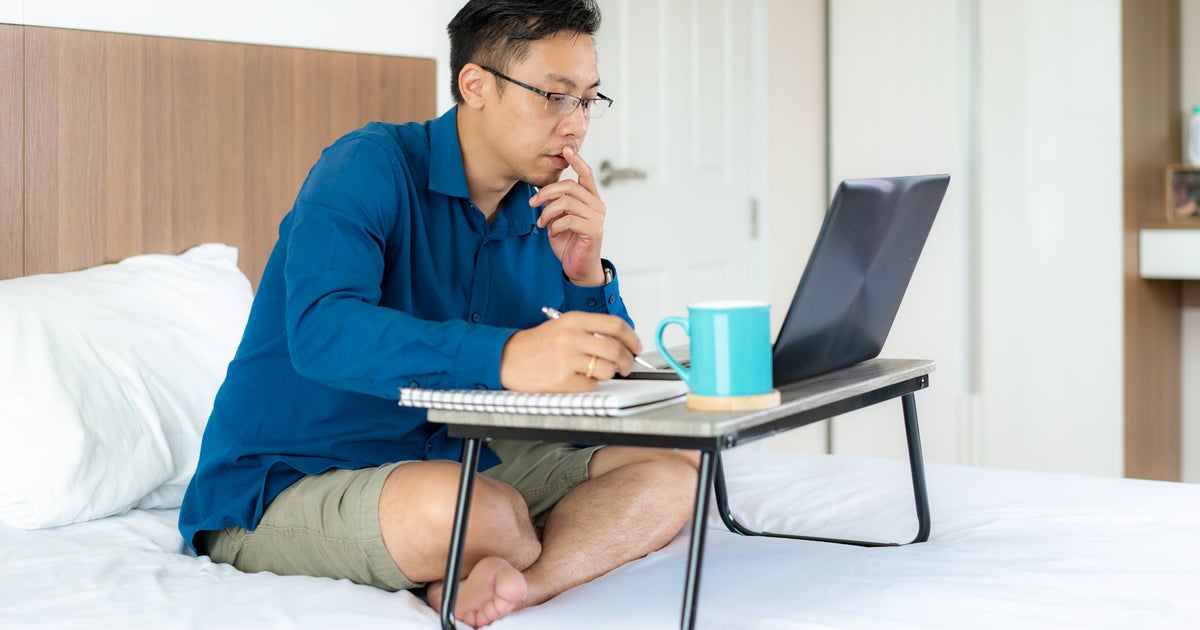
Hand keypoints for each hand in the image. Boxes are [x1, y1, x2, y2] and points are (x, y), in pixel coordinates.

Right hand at [499, 311, 641, 391]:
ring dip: (608, 374)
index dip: (632, 338)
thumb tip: (622, 344)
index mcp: (573, 320)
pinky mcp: (561, 380)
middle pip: (615, 350)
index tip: (635, 347)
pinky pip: (591, 386)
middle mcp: (570, 337)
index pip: (615, 325)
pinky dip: (590, 386)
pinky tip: (578, 380)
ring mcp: (566, 359)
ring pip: (606, 370)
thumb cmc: (537, 344)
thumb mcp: (563, 326)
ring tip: (597, 372)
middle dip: (628, 361)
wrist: (507, 358)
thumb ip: (591, 331)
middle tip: (627, 366)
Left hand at [531, 146, 605, 285]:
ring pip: (566, 203)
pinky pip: (568, 220)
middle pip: (570, 186)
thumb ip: (556, 202)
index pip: (586, 174)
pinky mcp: (593, 231)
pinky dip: (555, 225)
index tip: (566, 149)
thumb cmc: (568, 241)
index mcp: (590, 198)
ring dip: (547, 212)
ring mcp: (597, 218)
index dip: (577, 160)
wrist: (578, 267)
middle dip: (546, 192)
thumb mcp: (559, 217)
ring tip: (541, 223)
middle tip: (532, 203)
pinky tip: (552, 232)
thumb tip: (543, 190)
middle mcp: (597, 205)